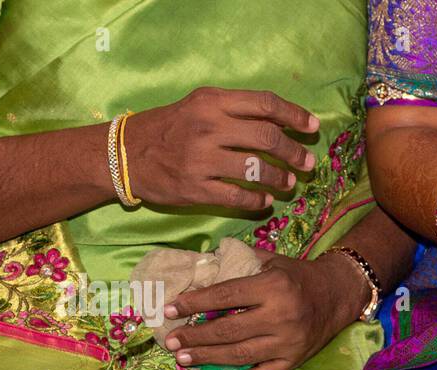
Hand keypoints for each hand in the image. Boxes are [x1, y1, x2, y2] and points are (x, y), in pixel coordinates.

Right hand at [124, 87, 318, 210]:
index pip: (265, 103)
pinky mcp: (195, 187)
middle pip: (268, 138)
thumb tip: (281, 123)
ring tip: (289, 183)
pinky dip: (257, 201)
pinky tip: (265, 201)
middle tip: (308, 163)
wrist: (124, 153)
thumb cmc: (169, 128)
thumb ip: (235, 111)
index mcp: (212, 101)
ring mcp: (201, 158)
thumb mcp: (199, 106)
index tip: (312, 126)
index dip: (294, 115)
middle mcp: (208, 126)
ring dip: (280, 179)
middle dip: (294, 152)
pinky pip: (238, 196)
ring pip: (256, 169)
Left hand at [162, 250, 367, 369]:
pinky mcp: (294, 360)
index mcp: (272, 287)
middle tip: (171, 341)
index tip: (170, 309)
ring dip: (207, 358)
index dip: (194, 303)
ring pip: (240, 355)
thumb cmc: (298, 276)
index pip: (225, 296)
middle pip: (228, 330)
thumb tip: (200, 267)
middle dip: (195, 336)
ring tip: (183, 359)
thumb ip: (238, 262)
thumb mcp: (271, 260)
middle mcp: (281, 316)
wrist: (337, 295)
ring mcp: (288, 342)